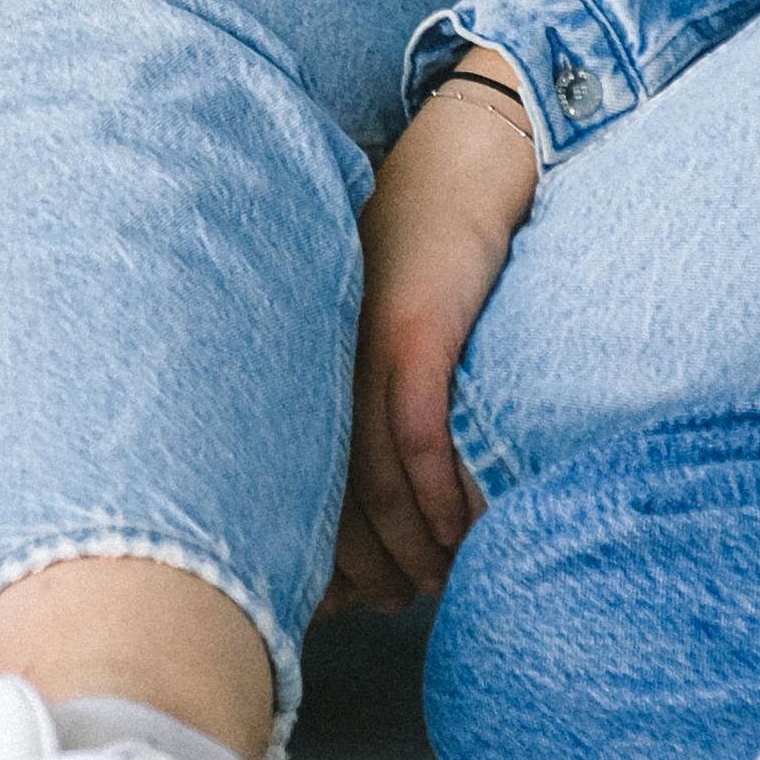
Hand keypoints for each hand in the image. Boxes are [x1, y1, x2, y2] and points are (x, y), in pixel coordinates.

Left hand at [328, 71, 537, 613]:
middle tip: (392, 605)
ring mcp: (366, 346)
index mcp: (304, 359)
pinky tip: (462, 532)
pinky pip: (420, 436)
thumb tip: (376, 470)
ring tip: (438, 582)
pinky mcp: (417, 332)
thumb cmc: (428, 238)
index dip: (314, 544)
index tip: (338, 595)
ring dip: (411, 543)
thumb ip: (364, 380)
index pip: (290, 474)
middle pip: (324, 490)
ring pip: (374, 479)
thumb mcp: (377, 312)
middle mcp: (322, 358)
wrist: (468, 155)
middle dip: (360, 562)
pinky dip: (442, 495)